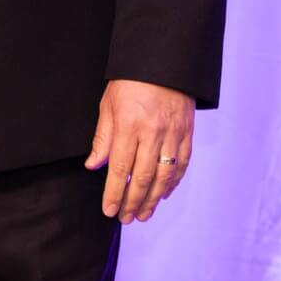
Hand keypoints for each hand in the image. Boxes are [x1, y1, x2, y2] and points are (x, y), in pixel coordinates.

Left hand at [84, 79, 193, 223]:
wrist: (163, 61)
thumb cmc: (130, 82)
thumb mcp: (108, 105)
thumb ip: (103, 137)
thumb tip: (93, 165)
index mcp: (128, 126)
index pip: (119, 168)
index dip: (114, 193)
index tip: (109, 211)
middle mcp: (152, 133)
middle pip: (142, 177)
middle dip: (132, 202)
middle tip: (125, 219)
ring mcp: (173, 134)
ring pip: (164, 176)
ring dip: (153, 199)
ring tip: (143, 214)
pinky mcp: (187, 133)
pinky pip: (182, 164)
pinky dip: (173, 183)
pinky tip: (164, 194)